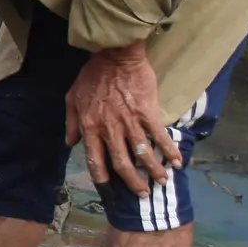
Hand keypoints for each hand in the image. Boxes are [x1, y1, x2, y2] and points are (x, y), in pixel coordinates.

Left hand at [64, 41, 182, 197]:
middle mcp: (108, 128)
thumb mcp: (72, 97)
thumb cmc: (92, 74)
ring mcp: (129, 121)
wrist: (114, 53)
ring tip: (162, 182)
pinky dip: (169, 151)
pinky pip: (159, 137)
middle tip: (142, 193)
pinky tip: (177, 162)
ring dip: (154, 171)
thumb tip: (70, 143)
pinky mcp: (147, 112)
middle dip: (133, 182)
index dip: (103, 177)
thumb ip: (71, 122)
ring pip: (142, 154)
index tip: (110, 189)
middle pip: (121, 163)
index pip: (95, 159)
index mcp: (89, 126)